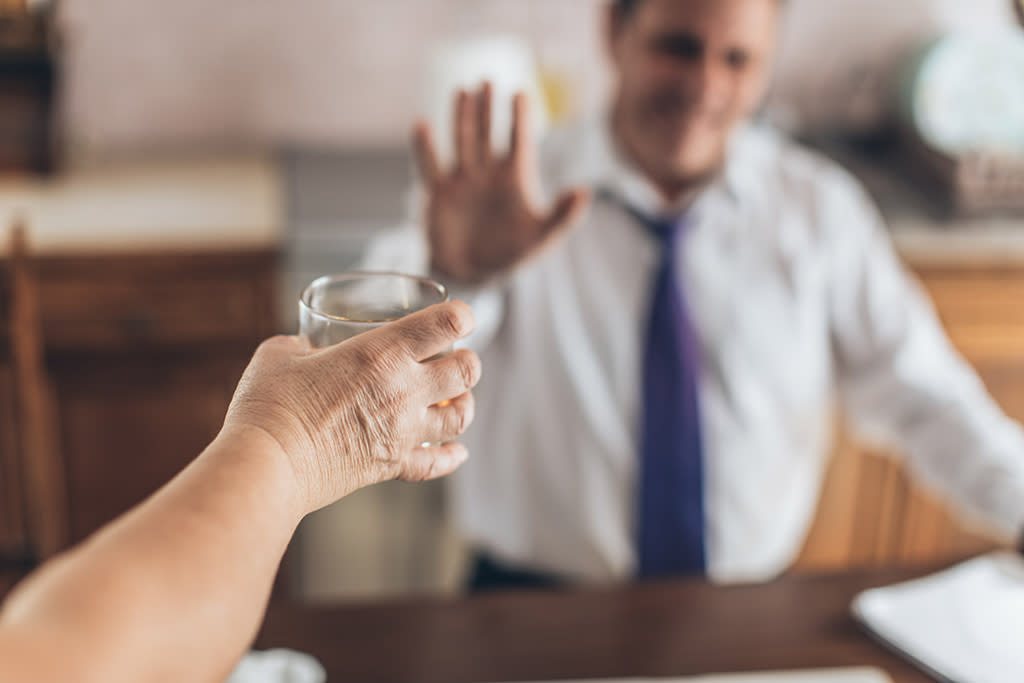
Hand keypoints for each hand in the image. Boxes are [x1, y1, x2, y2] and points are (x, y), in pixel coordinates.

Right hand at [221, 301, 480, 514]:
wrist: (266, 466)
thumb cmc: (268, 405)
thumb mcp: (279, 354)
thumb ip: (299, 345)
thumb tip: (302, 348)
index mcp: (381, 352)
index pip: (447, 323)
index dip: (461, 316)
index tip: (459, 317)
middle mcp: (403, 390)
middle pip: (467, 371)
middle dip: (467, 361)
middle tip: (455, 358)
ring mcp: (402, 432)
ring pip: (460, 416)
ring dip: (464, 404)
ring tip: (455, 399)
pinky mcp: (392, 466)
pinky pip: (436, 464)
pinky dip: (451, 456)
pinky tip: (457, 452)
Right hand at [414, 82, 588, 283]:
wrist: (474, 273)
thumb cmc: (512, 252)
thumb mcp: (542, 236)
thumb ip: (562, 215)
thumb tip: (583, 191)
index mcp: (515, 178)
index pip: (519, 142)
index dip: (519, 119)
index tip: (520, 94)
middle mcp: (488, 172)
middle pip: (487, 134)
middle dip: (487, 109)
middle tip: (487, 81)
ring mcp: (462, 180)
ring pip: (462, 142)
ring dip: (461, 118)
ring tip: (462, 91)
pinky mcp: (439, 193)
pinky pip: (430, 167)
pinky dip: (426, 148)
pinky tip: (422, 126)